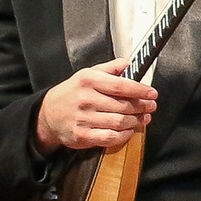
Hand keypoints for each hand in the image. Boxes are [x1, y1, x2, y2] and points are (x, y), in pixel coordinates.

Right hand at [35, 60, 156, 152]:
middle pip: (123, 105)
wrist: (48, 114)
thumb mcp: (87, 74)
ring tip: (144, 118)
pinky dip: (124, 135)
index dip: (140, 90)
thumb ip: (109, 68)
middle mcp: (85, 99)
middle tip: (151, 106)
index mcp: (88, 81)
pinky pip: (110, 137)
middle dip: (142, 107)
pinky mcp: (82, 136)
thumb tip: (128, 63)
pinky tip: (129, 130)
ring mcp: (83, 119)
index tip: (152, 93)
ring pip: (119, 122)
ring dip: (136, 121)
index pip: (120, 85)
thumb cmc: (72, 93)